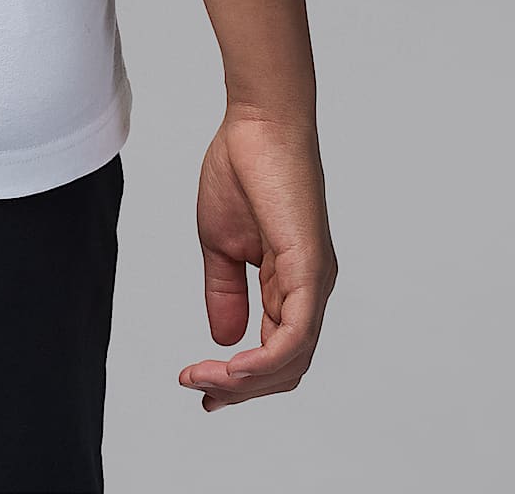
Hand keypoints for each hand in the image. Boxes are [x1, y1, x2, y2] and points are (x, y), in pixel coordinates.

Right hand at [179, 111, 336, 409]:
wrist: (258, 123)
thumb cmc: (243, 168)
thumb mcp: (222, 243)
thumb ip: (225, 292)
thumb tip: (224, 341)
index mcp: (292, 284)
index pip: (276, 352)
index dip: (241, 379)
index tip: (200, 386)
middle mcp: (310, 290)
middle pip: (287, 368)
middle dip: (241, 390)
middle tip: (200, 392)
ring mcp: (314, 283)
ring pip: (292, 360)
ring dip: (246, 381)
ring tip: (205, 379)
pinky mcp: (310, 269)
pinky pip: (295, 335)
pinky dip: (263, 361)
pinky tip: (231, 367)